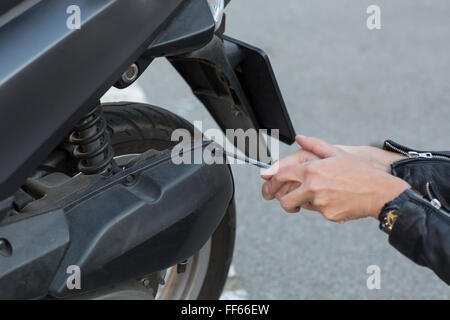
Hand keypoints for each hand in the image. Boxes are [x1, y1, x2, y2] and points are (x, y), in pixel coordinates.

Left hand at [261, 136, 409, 221]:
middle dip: (278, 198)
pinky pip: (317, 211)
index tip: (267, 184)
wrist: (380, 192)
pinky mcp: (328, 214)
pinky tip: (334, 199)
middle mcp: (313, 186)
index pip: (281, 176)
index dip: (270, 181)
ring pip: (300, 205)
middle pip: (284, 199)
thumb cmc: (359, 171)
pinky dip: (321, 207)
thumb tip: (299, 137)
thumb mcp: (337, 153)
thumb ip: (314, 145)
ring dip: (302, 201)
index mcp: (312, 169)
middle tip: (276, 197)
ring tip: (317, 193)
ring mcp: (320, 202)